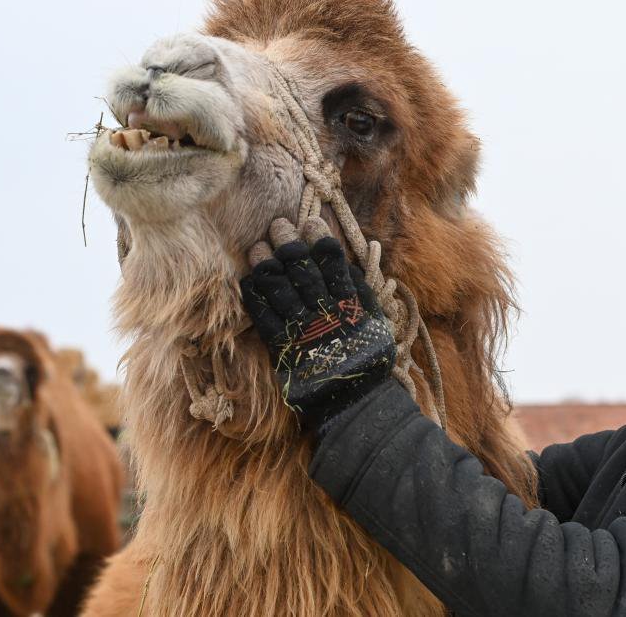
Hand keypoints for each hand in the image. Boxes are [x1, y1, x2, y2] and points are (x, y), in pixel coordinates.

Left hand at [240, 236, 395, 428]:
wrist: (354, 403)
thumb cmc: (368, 361)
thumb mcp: (375, 323)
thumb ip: (363, 293)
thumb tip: (348, 264)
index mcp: (351, 304)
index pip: (333, 262)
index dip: (320, 239)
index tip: (310, 221)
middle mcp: (325, 313)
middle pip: (302, 269)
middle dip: (288, 243)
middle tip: (278, 224)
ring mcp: (302, 330)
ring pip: (279, 288)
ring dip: (266, 263)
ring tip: (258, 245)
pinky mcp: (283, 348)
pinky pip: (263, 317)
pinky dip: (255, 296)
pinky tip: (249, 280)